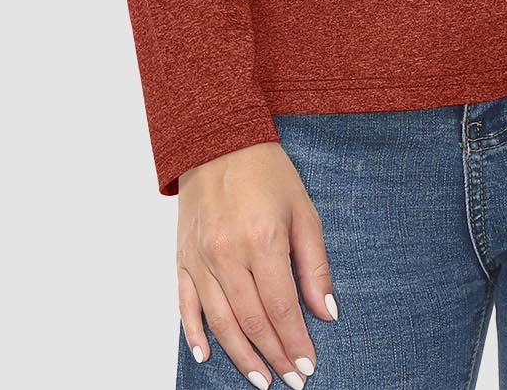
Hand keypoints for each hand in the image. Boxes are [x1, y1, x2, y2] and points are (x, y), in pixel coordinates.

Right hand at [176, 141, 337, 386]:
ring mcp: (200, 259)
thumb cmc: (266, 172)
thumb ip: (315, 264)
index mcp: (263, 241)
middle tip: (291, 380)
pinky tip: (208, 356)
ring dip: (241, 356)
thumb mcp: (303, 210)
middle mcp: (228, 254)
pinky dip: (195, 334)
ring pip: (220, 321)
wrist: (218, 140)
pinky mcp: (181, 258)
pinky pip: (185, 305)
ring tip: (260, 378)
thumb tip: (325, 312)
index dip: (296, 342)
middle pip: (252, 321)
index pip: (282, 307)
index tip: (308, 365)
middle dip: (274, 355)